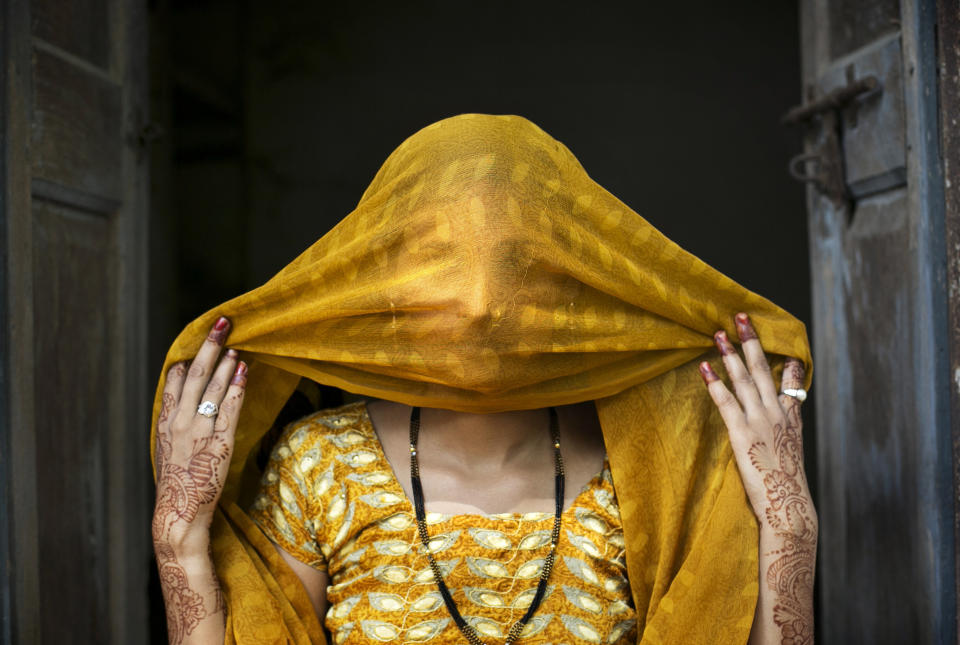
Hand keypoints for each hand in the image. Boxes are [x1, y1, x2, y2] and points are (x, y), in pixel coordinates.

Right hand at [153, 316, 246, 554]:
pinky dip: (237, 386)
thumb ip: (177, 426)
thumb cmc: (179, 483)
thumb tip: (187, 404)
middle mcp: (179, 423)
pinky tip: (243, 370)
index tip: (196, 346)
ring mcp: (199, 432)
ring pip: (213, 388)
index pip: (173, 382)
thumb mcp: (169, 450)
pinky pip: (230, 408)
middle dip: (208, 347)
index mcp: (165, 423)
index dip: (186, 361)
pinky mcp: (219, 443)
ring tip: (236, 345)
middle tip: (221, 324)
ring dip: (225, 363)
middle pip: (194, 375)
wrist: (180, 513)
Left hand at [699, 312, 816, 643]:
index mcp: (792, 420)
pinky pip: (726, 402)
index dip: (785, 362)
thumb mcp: (790, 456)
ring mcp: (760, 422)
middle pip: (763, 370)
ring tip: (717, 333)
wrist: (788, 509)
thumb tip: (777, 428)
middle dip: (752, 341)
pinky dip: (715, 383)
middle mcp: (778, 414)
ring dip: (730, 354)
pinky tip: (704, 368)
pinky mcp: (742, 433)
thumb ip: (784, 436)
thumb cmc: (786, 489)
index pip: (792, 383)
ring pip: (744, 379)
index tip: (782, 344)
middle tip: (740, 317)